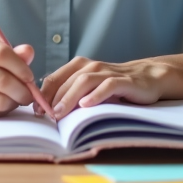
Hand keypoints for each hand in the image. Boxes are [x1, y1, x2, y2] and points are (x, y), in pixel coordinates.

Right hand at [0, 32, 37, 117]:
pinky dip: (0, 112)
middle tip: (28, 96)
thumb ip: (16, 54)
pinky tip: (0, 105)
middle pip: (1, 81)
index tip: (30, 78)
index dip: (20, 68)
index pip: (2, 54)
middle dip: (21, 92)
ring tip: (15, 100)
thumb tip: (28, 52)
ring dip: (12, 103)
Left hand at [40, 56, 168, 117]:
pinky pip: (107, 86)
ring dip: (69, 98)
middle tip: (45, 116)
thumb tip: (47, 111)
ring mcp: (108, 72)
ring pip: (83, 81)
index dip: (43, 94)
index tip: (35, 111)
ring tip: (59, 113)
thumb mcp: (90, 87)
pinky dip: (96, 95)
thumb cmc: (114, 85)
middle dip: (53, 99)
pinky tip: (86, 105)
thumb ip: (71, 93)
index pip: (54, 78)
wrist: (147, 78)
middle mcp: (91, 66)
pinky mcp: (124, 81)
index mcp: (79, 66)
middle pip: (67, 81)